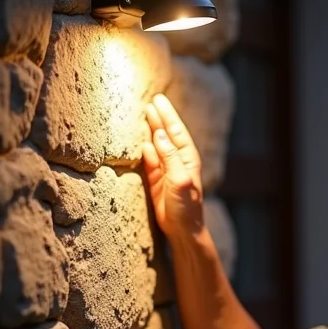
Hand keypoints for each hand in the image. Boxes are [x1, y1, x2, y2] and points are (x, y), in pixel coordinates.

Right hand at [143, 93, 203, 239]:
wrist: (182, 228)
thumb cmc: (186, 205)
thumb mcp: (179, 179)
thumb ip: (169, 156)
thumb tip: (157, 134)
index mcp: (187, 158)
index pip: (176, 131)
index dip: (167, 115)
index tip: (158, 99)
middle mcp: (178, 161)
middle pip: (166, 134)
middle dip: (159, 118)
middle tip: (150, 101)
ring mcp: (167, 170)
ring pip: (157, 145)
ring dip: (151, 131)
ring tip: (144, 115)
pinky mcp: (157, 180)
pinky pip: (149, 161)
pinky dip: (145, 151)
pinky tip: (140, 142)